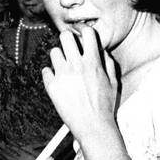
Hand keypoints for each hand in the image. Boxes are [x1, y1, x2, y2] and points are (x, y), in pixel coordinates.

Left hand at [41, 27, 118, 144]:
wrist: (94, 127)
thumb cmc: (105, 106)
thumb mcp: (113, 82)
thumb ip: (108, 63)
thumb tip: (102, 51)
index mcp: (93, 63)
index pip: (87, 33)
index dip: (84, 32)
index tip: (82, 36)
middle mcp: (76, 66)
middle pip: (65, 36)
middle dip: (68, 40)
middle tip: (70, 48)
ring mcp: (62, 75)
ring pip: (53, 52)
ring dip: (59, 57)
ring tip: (64, 67)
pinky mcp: (52, 87)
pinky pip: (45, 71)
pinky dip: (50, 74)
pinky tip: (57, 81)